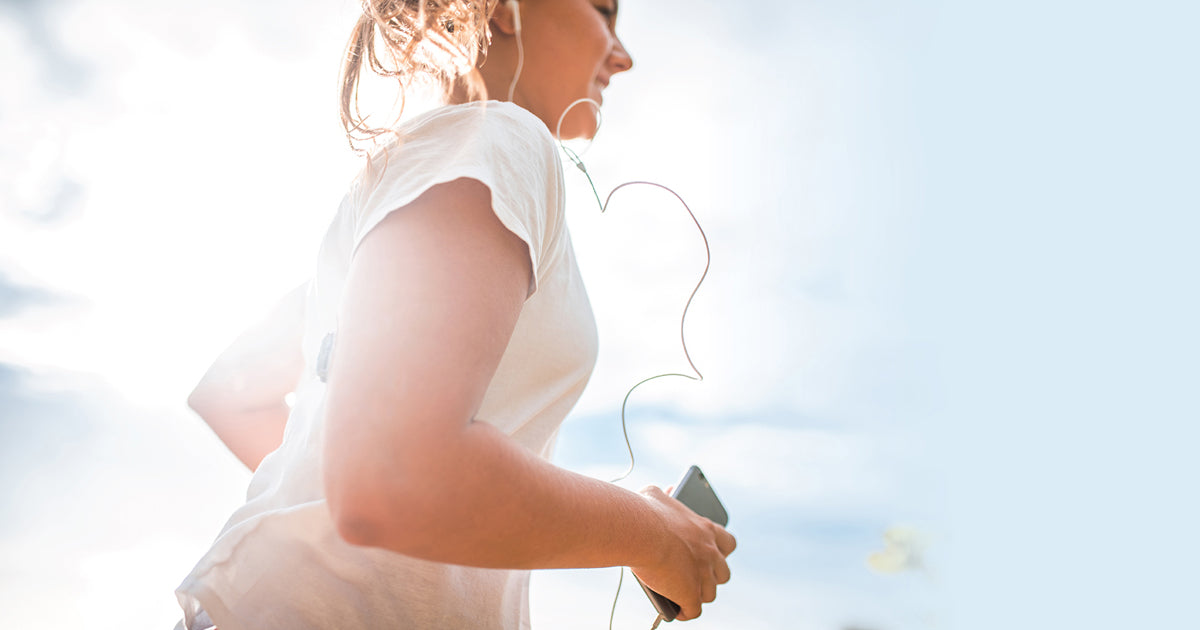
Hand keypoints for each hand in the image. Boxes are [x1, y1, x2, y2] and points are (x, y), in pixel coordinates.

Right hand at [631, 485, 736, 620]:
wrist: (639, 530)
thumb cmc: (644, 511)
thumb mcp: (656, 496)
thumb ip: (666, 495)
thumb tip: (668, 491)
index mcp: (706, 529)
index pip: (728, 543)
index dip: (720, 551)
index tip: (709, 554)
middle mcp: (710, 553)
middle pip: (724, 573)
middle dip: (712, 576)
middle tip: (696, 577)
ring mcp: (702, 575)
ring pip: (709, 594)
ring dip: (698, 595)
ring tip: (684, 596)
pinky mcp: (690, 594)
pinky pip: (693, 611)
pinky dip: (684, 612)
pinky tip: (676, 610)